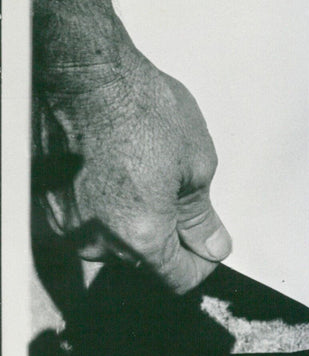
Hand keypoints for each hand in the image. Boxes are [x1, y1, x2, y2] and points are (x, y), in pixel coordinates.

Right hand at [32, 51, 231, 293]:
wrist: (84, 75)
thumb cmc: (138, 107)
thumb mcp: (196, 162)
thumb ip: (202, 215)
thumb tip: (212, 245)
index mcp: (141, 235)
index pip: (178, 279)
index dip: (201, 263)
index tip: (208, 245)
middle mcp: (97, 240)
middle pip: (145, 262)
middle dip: (169, 236)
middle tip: (180, 191)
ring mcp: (67, 225)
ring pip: (114, 241)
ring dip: (135, 219)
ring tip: (145, 169)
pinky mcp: (48, 205)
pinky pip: (88, 220)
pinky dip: (106, 203)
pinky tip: (117, 167)